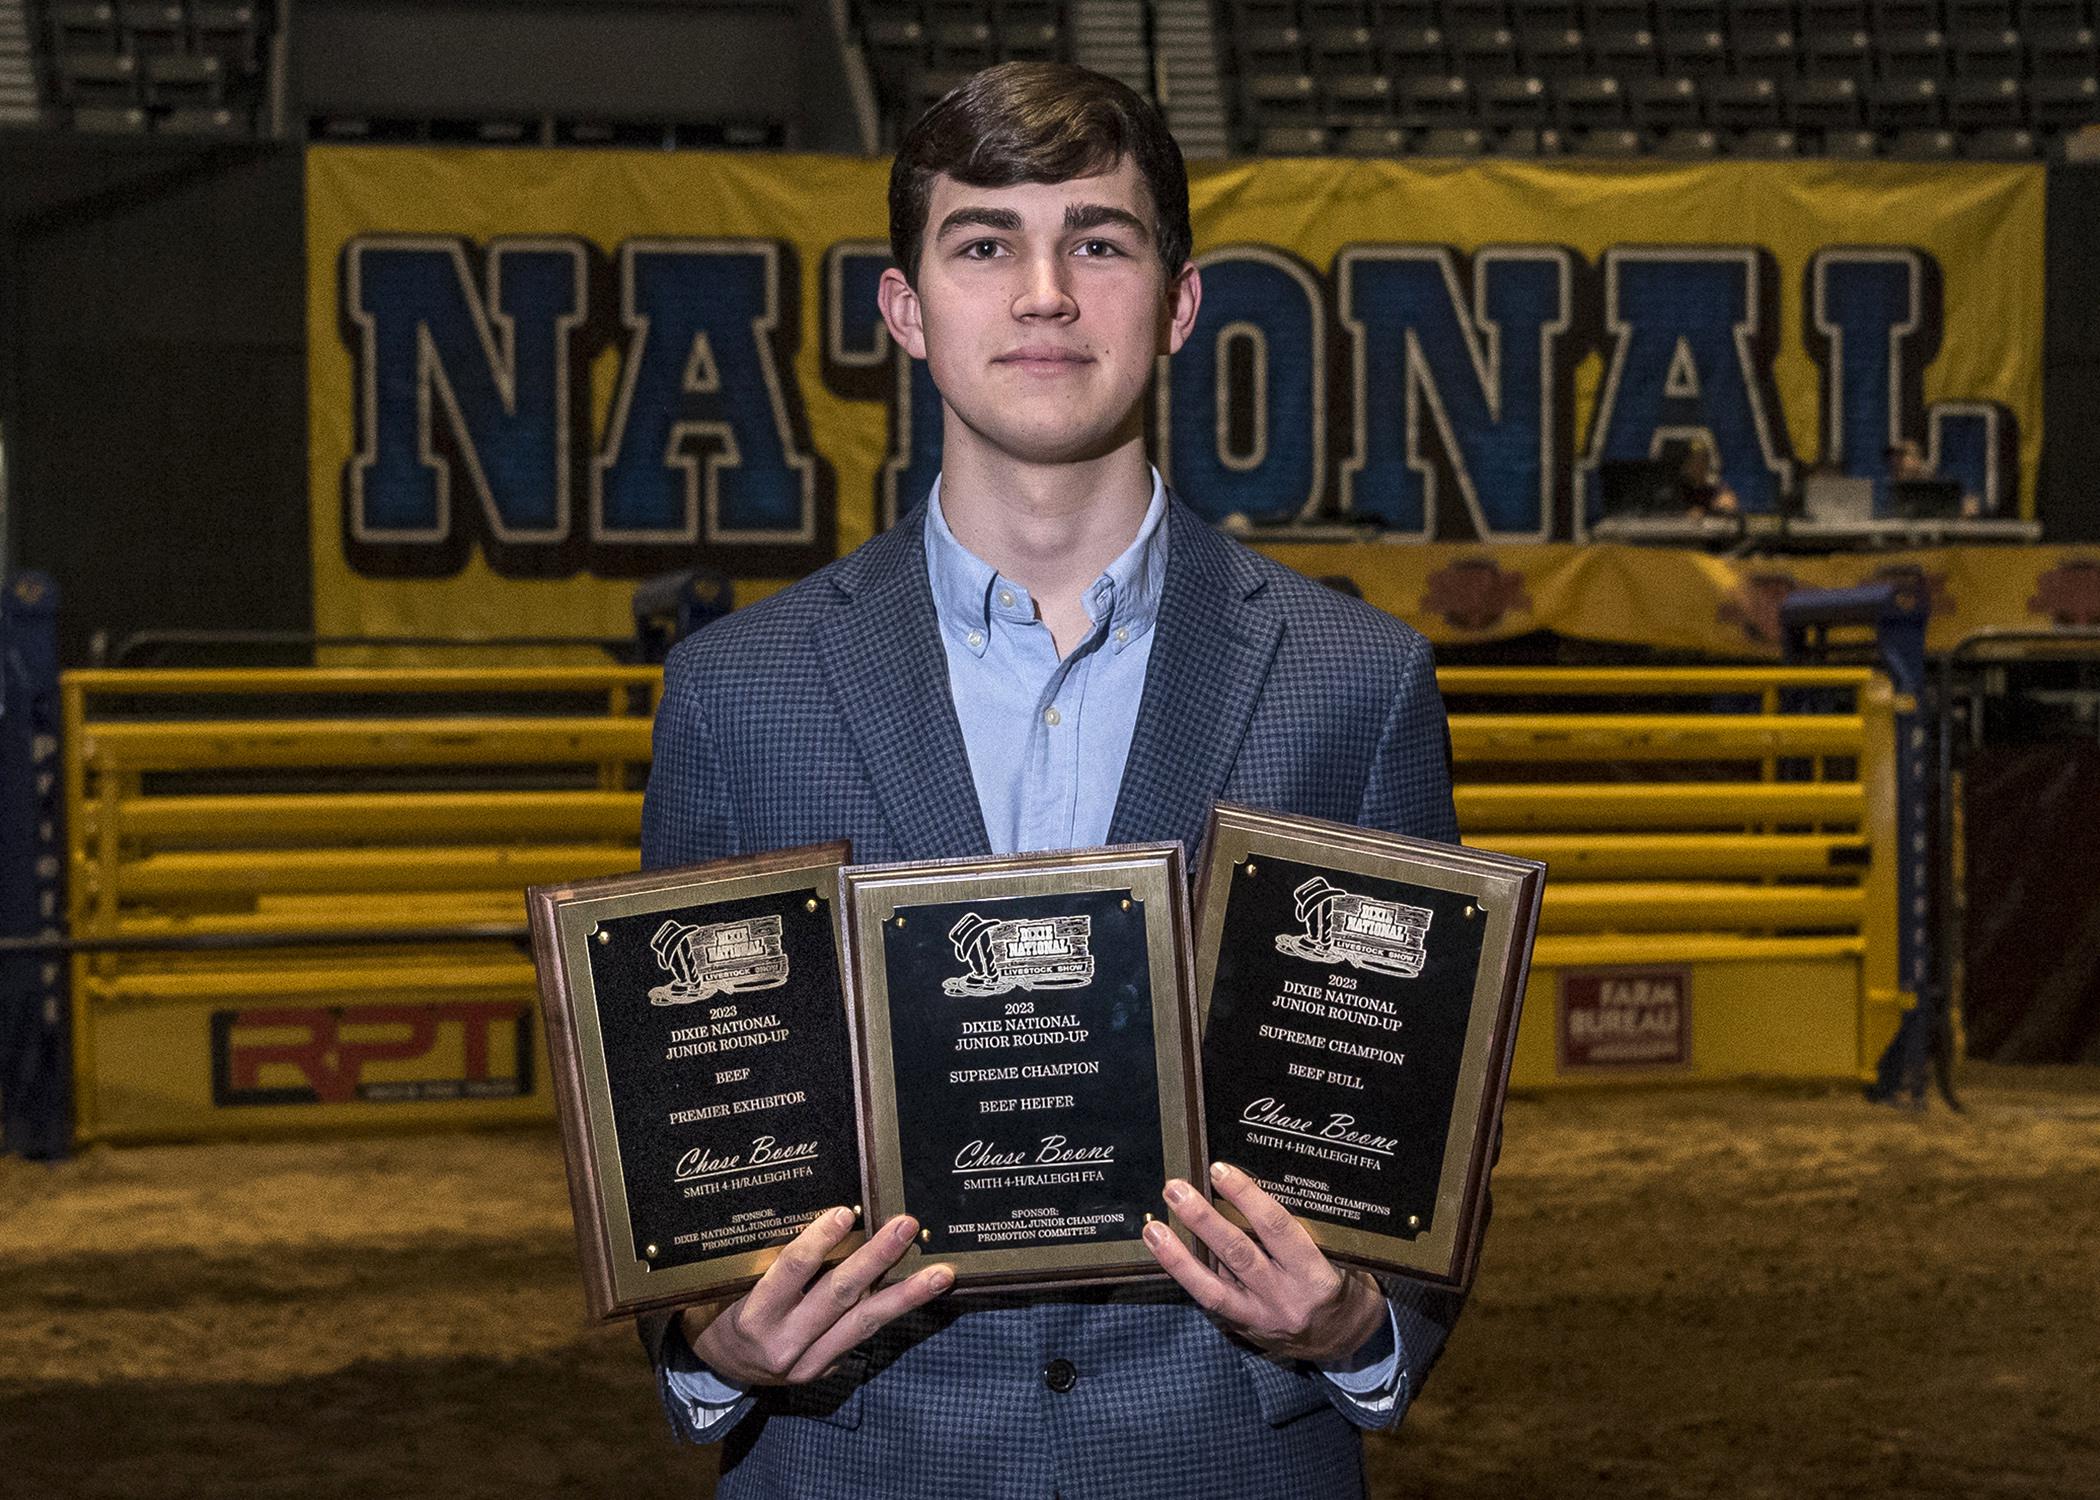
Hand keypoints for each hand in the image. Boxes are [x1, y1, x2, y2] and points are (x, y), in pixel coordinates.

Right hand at [681, 1206, 954, 1385]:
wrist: (719, 1368)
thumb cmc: (723, 1309)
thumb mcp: (731, 1284)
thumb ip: (769, 1261)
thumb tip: (826, 1218)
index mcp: (754, 1316)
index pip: (791, 1272)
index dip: (818, 1241)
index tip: (845, 1212)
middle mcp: (784, 1343)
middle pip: (839, 1295)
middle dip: (877, 1258)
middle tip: (906, 1226)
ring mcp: (809, 1362)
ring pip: (864, 1322)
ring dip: (906, 1295)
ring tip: (941, 1273)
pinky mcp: (827, 1370)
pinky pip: (863, 1336)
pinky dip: (893, 1312)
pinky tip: (921, 1292)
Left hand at [1143, 1161, 1385, 1364]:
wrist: (1348, 1338)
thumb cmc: (1342, 1283)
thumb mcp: (1334, 1254)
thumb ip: (1295, 1233)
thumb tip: (1244, 1195)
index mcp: (1314, 1274)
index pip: (1277, 1229)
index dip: (1246, 1198)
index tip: (1220, 1170)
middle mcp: (1285, 1298)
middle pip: (1238, 1255)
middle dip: (1203, 1221)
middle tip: (1176, 1190)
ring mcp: (1262, 1318)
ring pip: (1213, 1288)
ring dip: (1179, 1256)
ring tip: (1154, 1228)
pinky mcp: (1245, 1329)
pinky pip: (1211, 1301)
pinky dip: (1187, 1276)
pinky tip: (1164, 1254)